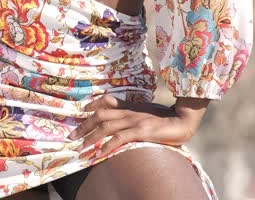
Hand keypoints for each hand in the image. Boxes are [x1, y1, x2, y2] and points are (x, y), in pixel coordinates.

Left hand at [71, 95, 207, 161]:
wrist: (182, 120)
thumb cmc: (165, 118)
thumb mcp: (146, 112)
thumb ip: (132, 114)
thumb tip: (120, 119)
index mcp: (130, 108)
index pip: (106, 103)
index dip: (92, 107)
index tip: (82, 114)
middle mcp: (129, 112)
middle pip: (100, 116)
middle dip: (85, 126)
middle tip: (73, 136)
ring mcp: (134, 120)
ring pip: (106, 127)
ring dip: (91, 137)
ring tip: (81, 147)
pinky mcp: (141, 131)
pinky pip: (120, 137)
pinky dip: (108, 145)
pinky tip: (100, 152)